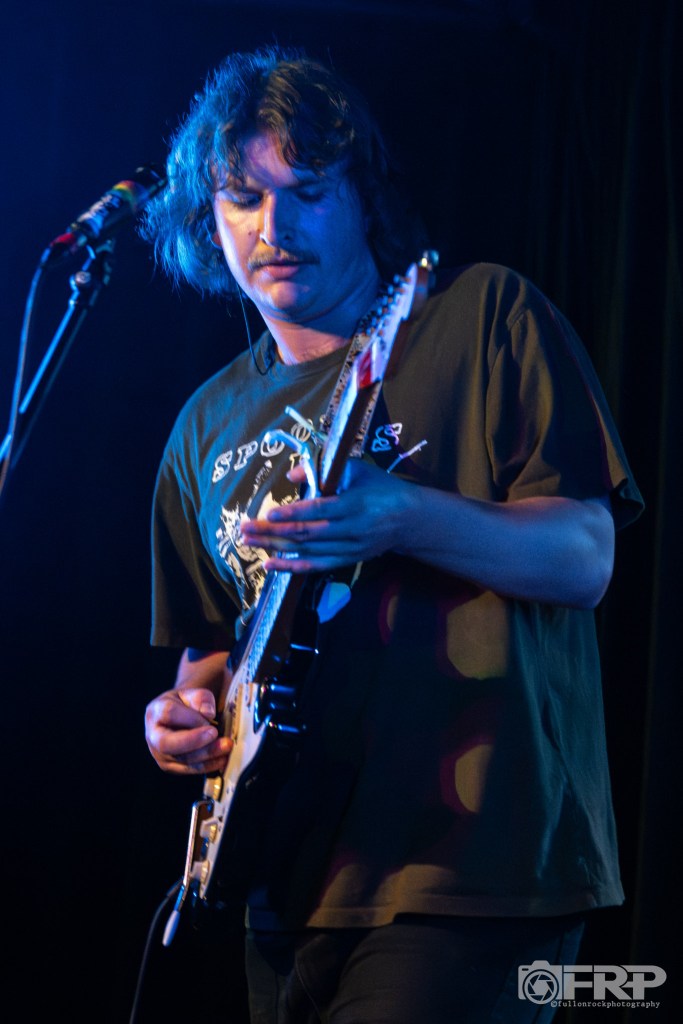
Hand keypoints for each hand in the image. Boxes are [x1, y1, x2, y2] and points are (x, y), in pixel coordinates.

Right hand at [144, 686, 232, 774]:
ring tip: (226, 746)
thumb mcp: (193, 693)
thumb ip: (201, 698)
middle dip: (193, 741)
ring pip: (181, 759)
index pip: (169, 714)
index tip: (210, 720)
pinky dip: (208, 765)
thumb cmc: (187, 704)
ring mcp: (160, 754)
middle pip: (167, 743)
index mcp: (155, 711)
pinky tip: (222, 758)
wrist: (181, 717)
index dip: (191, 718)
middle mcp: (153, 735)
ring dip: (206, 754)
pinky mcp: (171, 767)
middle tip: (215, 734)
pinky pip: (189, 769)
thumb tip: (207, 714)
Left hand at [239, 458, 414, 572]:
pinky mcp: (349, 560)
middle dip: (273, 532)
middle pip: (307, 534)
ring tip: (249, 543)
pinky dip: (292, 566)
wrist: (410, 520)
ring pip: (308, 551)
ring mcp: (350, 548)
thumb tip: (292, 476)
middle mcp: (353, 529)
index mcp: (356, 504)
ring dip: (276, 548)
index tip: (269, 513)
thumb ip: (326, 470)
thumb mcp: (359, 470)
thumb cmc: (382, 488)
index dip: (294, 513)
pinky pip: (316, 566)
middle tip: (245, 530)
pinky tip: (270, 564)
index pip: (320, 510)